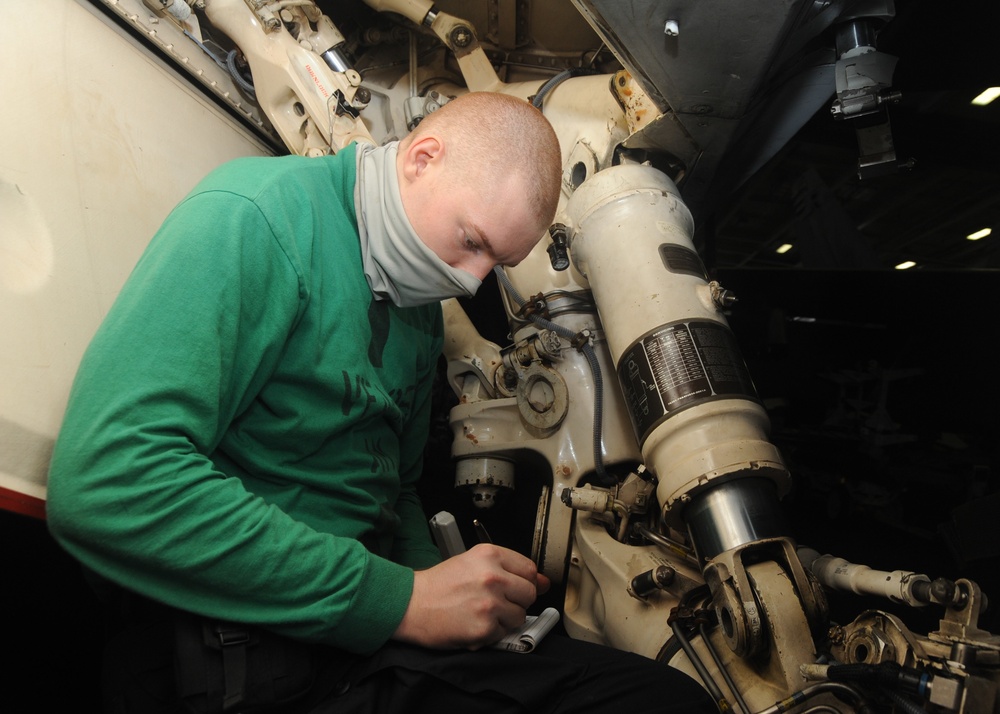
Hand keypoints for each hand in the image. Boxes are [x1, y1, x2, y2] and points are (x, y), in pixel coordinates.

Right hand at [392, 543, 550, 649]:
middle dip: (517, 601)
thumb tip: (543, 581)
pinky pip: (504, 633)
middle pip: (530, 593)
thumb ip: (508, 570)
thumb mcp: (472, 563)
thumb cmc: (438, 585)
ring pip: (520, 615)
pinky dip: (492, 633)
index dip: (526, 581)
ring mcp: (490, 603)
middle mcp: (493, 576)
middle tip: (495, 602)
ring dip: (505, 618)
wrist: (410, 605)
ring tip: (481, 612)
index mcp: (490, 555)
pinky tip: (474, 623)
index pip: (530, 569)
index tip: (518, 588)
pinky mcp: (485, 627)